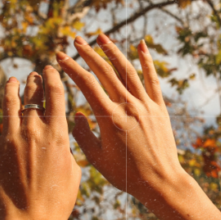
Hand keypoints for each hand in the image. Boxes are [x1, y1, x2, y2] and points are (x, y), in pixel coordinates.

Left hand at [0, 66, 80, 219]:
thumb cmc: (57, 201)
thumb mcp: (74, 171)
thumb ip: (68, 149)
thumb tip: (64, 139)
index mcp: (57, 134)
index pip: (55, 94)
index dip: (52, 77)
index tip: (50, 69)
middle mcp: (33, 131)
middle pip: (32, 95)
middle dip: (33, 82)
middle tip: (32, 76)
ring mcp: (10, 139)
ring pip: (8, 103)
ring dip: (11, 89)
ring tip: (11, 81)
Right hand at [56, 34, 186, 201]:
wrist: (160, 182)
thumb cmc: (126, 175)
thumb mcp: (97, 159)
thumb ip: (82, 135)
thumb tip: (75, 114)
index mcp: (109, 118)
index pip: (86, 85)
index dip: (71, 68)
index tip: (60, 56)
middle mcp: (128, 106)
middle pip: (105, 71)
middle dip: (88, 53)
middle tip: (75, 39)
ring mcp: (145, 105)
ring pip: (128, 70)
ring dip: (113, 51)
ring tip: (101, 37)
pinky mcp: (159, 108)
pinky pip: (153, 79)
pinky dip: (146, 61)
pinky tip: (141, 45)